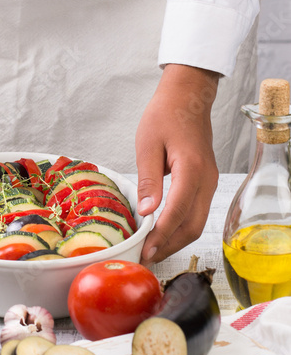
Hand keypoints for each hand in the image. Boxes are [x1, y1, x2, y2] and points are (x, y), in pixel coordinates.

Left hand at [135, 64, 219, 264]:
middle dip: (169, 246)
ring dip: (175, 240)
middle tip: (146, 257)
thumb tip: (147, 211)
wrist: (187, 97)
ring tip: (152, 249)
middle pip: (193, 226)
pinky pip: (196, 212)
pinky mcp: (205, 182)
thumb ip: (148, 180)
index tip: (145, 251)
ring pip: (196, 222)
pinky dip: (180, 227)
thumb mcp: (148, 145)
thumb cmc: (165, 115)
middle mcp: (206, 180)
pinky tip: (163, 232)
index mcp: (192, 169)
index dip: (161, 236)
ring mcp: (209, 182)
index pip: (177, 212)